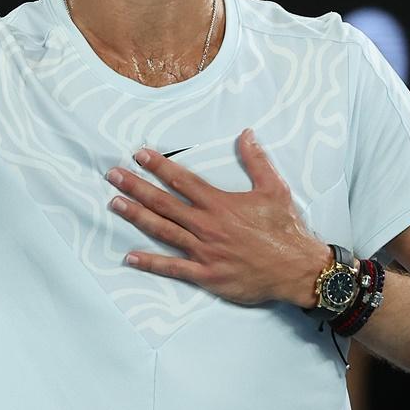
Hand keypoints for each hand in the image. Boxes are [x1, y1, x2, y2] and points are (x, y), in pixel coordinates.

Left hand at [104, 128, 330, 306]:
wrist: (297, 269)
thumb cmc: (286, 229)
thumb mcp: (274, 188)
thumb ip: (256, 160)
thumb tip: (246, 134)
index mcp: (220, 203)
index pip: (182, 180)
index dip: (158, 166)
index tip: (139, 155)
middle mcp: (206, 225)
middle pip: (164, 202)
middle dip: (136, 187)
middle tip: (113, 176)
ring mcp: (204, 251)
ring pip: (163, 230)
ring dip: (137, 216)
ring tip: (114, 204)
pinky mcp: (206, 275)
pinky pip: (173, 268)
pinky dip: (150, 263)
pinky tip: (130, 257)